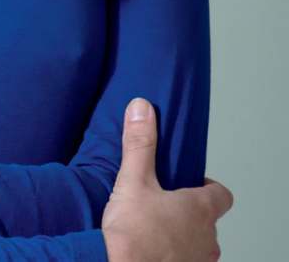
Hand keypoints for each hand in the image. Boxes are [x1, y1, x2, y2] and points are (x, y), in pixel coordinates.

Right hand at [102, 98, 233, 261]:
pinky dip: (174, 255)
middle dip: (190, 211)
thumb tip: (141, 108)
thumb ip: (139, 143)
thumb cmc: (133, 233)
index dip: (209, 186)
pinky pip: (186, 261)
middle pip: (209, 220)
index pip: (222, 195)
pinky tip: (152, 249)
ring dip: (183, 236)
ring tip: (156, 227)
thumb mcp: (132, 180)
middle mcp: (207, 239)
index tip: (191, 181)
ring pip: (199, 244)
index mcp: (200, 210)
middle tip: (164, 202)